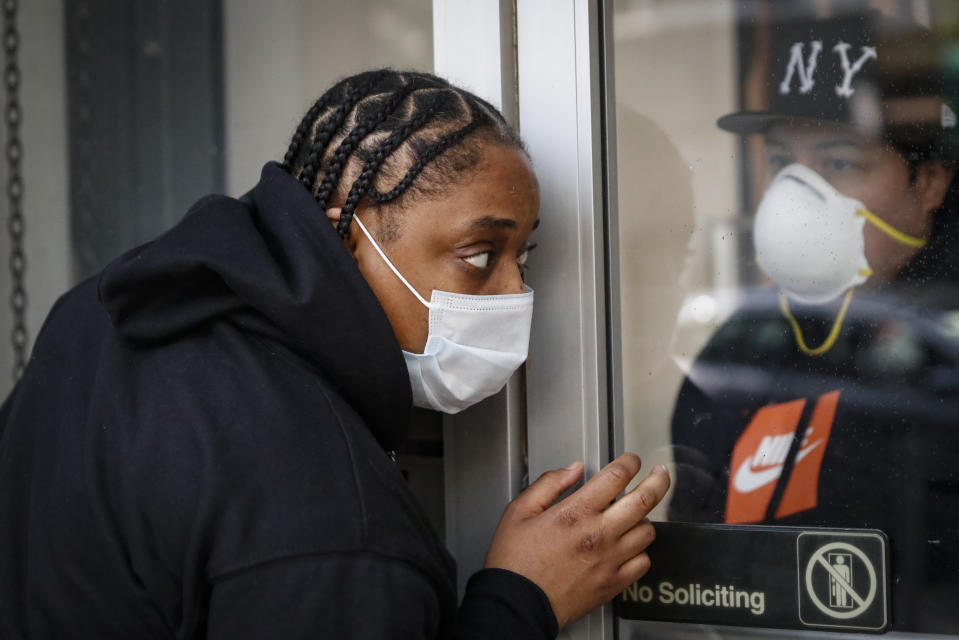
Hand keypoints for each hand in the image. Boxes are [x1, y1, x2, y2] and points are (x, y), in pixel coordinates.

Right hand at [484, 453, 669, 628]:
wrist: (517, 605)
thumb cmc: (515, 562)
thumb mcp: (519, 511)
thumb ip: (548, 484)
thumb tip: (572, 469)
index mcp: (575, 513)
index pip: (616, 477)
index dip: (629, 462)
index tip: (631, 460)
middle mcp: (598, 535)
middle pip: (645, 500)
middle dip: (658, 480)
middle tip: (659, 474)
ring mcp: (609, 560)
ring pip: (647, 531)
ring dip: (645, 518)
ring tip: (636, 513)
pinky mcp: (613, 583)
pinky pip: (643, 562)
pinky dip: (641, 550)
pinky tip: (629, 545)